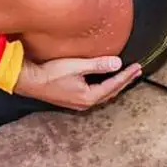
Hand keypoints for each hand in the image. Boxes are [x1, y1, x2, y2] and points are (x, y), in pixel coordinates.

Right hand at [14, 56, 142, 111]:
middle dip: (124, 81)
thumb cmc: (50, 73)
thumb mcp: (76, 66)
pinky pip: (94, 94)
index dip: (126, 76)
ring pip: (102, 94)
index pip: (113, 85)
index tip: (137, 68)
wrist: (29, 81)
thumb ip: (97, 64)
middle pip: (110, 92)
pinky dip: (103, 87)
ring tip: (123, 77)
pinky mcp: (71, 99)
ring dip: (114, 85)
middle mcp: (85, 103)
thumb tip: (117, 64)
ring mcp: (77, 102)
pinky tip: (103, 81)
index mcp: (88, 96)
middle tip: (136, 73)